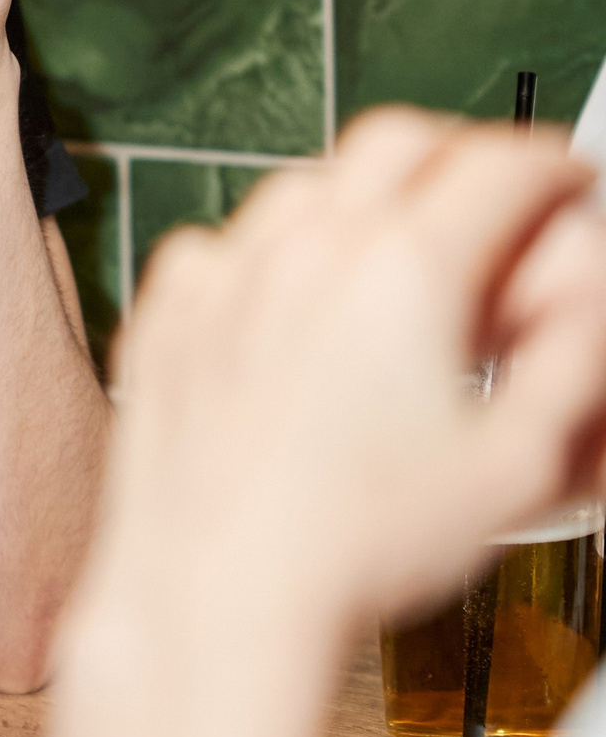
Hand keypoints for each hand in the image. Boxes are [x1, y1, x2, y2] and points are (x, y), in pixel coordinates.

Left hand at [85, 109, 605, 645]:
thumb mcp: (520, 464)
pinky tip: (299, 303)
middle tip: (497, 198)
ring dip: (368, 195)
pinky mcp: (170, 310)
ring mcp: (228, 271)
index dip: (552, 168)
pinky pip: (229, 241)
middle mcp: (309, 247)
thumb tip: (582, 293)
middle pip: (401, 142)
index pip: (502, 166)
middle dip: (463, 155)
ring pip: (309, 181)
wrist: (220, 594)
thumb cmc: (358, 547)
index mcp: (406, 268)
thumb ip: (572, 359)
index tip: (568, 185)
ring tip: (402, 254)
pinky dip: (276, 251)